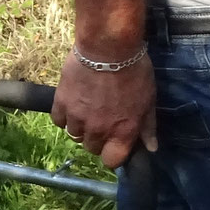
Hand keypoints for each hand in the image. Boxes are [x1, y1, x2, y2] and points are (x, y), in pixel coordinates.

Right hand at [50, 48, 157, 168]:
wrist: (108, 47)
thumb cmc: (134, 72)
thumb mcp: (148, 100)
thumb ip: (147, 127)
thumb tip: (151, 148)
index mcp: (122, 132)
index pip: (112, 161)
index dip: (113, 154)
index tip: (115, 143)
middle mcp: (98, 130)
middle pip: (91, 148)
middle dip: (97, 138)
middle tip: (102, 121)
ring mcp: (77, 118)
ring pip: (74, 135)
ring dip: (80, 127)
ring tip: (86, 111)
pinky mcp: (61, 103)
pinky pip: (59, 120)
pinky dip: (65, 116)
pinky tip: (73, 105)